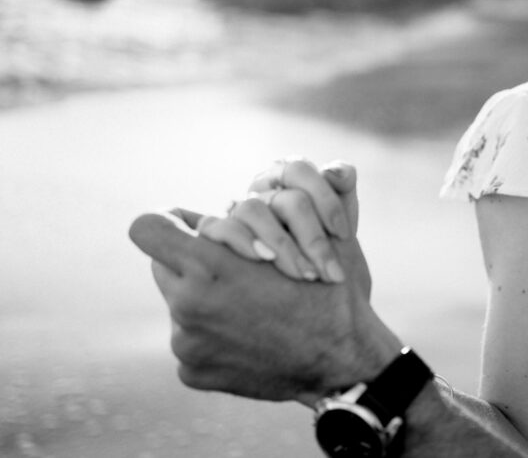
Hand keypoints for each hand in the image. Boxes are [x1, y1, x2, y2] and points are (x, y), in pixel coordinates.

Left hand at [129, 209, 399, 405]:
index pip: (148, 228)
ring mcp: (186, 343)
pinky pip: (190, 341)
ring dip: (203, 298)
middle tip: (229, 265)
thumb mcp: (306, 235)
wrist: (343, 361)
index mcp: (208, 265)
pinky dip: (213, 337)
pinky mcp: (191, 372)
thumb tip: (233, 191)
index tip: (188, 227)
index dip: (167, 223)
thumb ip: (259, 209)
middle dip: (191, 260)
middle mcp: (186, 304)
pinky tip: (250, 337)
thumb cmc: (329, 291)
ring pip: (177, 303)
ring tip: (249, 304)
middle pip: (162, 265)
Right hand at [199, 159, 359, 283]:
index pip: (301, 171)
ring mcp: (237, 208)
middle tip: (330, 272)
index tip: (344, 235)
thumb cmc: (318, 245)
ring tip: (305, 275)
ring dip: (283, 245)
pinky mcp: (215, 231)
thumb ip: (342, 189)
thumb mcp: (335, 218)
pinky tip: (265, 260)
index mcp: (288, 175)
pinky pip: (218, 228)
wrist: (296, 283)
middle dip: (314, 239)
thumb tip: (333, 172)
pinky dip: (243, 242)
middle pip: (287, 200)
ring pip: (253, 210)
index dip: (327, 201)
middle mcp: (261, 186)